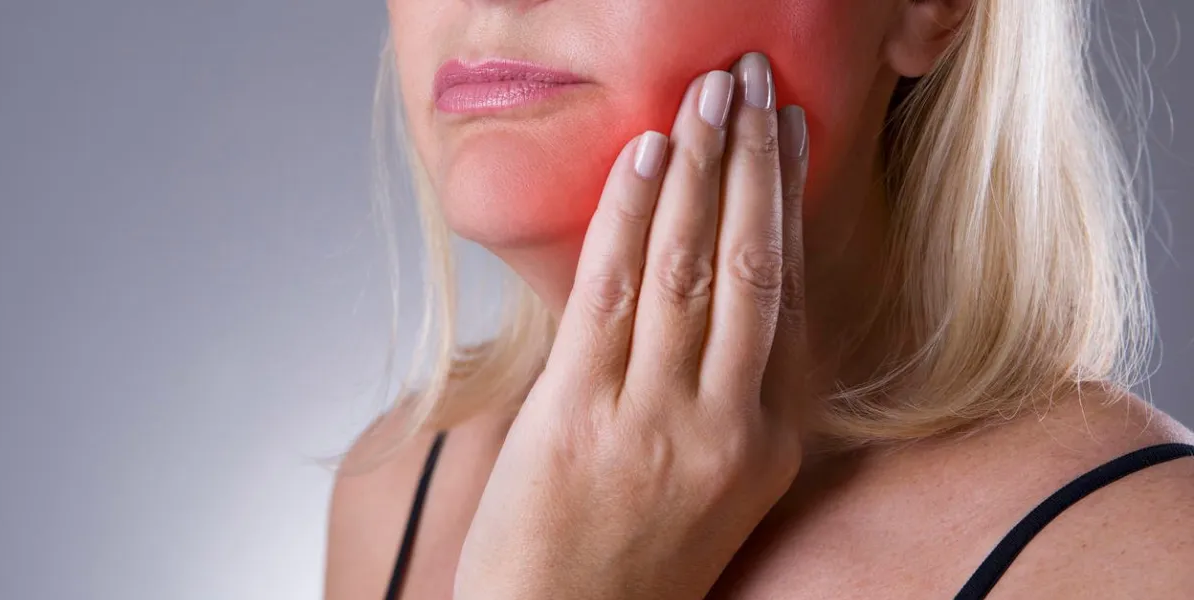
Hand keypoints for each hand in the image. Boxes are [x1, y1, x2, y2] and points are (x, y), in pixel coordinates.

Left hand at [454, 52, 810, 599]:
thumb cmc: (632, 563)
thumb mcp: (710, 487)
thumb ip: (720, 396)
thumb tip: (708, 294)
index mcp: (769, 441)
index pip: (792, 295)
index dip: (789, 203)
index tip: (788, 134)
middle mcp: (727, 424)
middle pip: (756, 265)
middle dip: (754, 161)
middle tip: (755, 80)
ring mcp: (655, 420)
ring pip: (692, 268)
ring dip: (700, 169)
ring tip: (707, 94)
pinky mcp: (580, 416)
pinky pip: (612, 296)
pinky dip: (628, 218)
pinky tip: (643, 158)